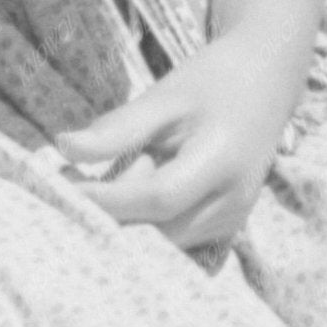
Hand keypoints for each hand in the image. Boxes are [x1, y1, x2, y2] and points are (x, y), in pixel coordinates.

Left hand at [56, 35, 295, 251]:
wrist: (264, 84)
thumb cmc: (211, 82)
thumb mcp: (164, 96)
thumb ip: (118, 128)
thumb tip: (63, 148)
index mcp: (222, 161)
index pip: (157, 198)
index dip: (107, 198)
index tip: (62, 186)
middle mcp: (233, 201)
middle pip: (159, 231)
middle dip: (114, 215)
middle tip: (81, 182)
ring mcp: (232, 220)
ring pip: (164, 243)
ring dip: (129, 221)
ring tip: (122, 174)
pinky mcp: (225, 228)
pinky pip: (174, 240)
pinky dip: (145, 225)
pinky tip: (133, 191)